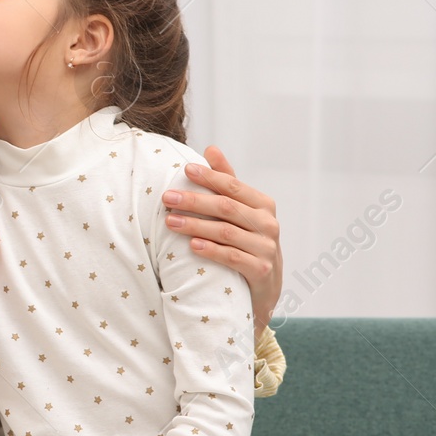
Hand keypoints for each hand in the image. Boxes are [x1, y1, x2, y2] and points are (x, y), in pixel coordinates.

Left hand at [161, 146, 281, 337]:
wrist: (266, 287)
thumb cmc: (248, 241)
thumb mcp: (242, 211)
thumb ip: (228, 181)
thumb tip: (210, 148)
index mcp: (263, 204)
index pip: (233, 186)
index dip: (209, 177)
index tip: (185, 169)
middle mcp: (268, 224)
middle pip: (227, 207)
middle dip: (195, 201)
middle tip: (167, 197)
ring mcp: (266, 248)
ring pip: (226, 232)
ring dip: (196, 226)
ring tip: (171, 221)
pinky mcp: (261, 271)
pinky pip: (233, 258)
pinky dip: (212, 251)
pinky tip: (192, 246)